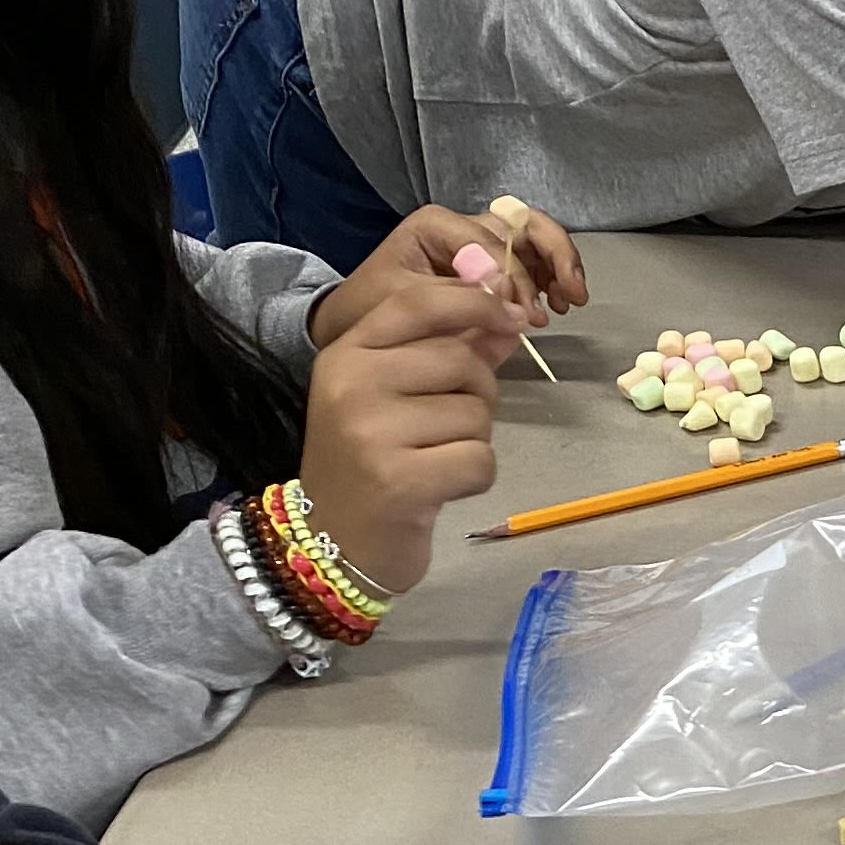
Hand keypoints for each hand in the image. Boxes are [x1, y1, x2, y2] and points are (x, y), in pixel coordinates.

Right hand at [295, 275, 503, 595]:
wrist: (334, 543)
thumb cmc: (371, 462)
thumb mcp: (393, 395)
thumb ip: (448, 352)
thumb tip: (509, 318)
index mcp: (345, 353)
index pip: (417, 303)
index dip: (474, 301)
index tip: (510, 315)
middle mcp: (352, 384)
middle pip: (460, 359)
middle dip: (477, 391)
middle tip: (447, 425)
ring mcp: (372, 432)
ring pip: (475, 412)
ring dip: (473, 439)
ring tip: (434, 458)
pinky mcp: (401, 481)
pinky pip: (480, 460)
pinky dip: (475, 477)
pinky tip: (441, 487)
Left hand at [308, 203, 587, 347]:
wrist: (357, 326)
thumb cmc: (374, 310)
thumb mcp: (409, 303)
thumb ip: (459, 298)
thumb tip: (514, 304)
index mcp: (438, 225)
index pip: (494, 242)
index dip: (516, 278)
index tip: (525, 317)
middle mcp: (463, 226)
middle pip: (524, 225)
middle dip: (555, 256)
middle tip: (573, 294)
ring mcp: (480, 244)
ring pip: (534, 239)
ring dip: (559, 267)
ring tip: (569, 302)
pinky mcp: (490, 267)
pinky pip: (530, 262)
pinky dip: (549, 279)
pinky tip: (556, 306)